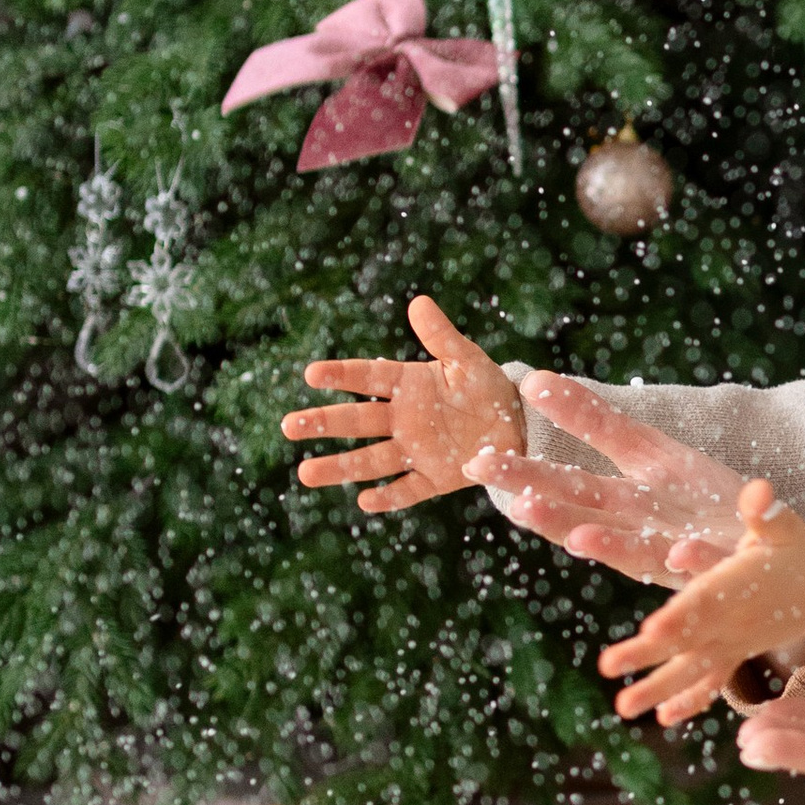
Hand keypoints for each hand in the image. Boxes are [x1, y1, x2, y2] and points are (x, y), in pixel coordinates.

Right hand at [285, 295, 523, 513]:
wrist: (515, 424)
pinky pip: (408, 489)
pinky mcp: (435, 478)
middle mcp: (403, 419)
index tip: (312, 374)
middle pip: (358, 421)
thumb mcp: (467, 359)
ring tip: (305, 474)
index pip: (369, 377)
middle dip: (324, 423)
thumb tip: (419, 302)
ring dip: (340, 467)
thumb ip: (442, 336)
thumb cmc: (486, 386)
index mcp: (409, 385)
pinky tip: (365, 502)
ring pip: (372, 459)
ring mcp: (415, 450)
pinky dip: (389, 497)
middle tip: (289, 425)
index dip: (342, 375)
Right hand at [468, 374, 752, 584]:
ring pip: (633, 549)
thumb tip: (535, 381)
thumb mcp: (648, 451)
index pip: (573, 471)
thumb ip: (595, 420)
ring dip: (605, 544)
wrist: (766, 554)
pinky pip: (705, 565)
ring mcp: (677, 548)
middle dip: (546, 508)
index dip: (537, 457)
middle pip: (588, 512)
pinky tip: (681, 552)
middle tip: (502, 493)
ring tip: (577, 537)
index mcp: (627, 490)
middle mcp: (642, 522)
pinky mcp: (716, 568)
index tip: (492, 439)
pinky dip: (692, 559)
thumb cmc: (698, 501)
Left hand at [598, 481, 804, 726]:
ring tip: (623, 707)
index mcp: (742, 585)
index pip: (707, 602)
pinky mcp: (738, 654)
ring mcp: (736, 643)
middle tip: (608, 665)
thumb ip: (766, 511)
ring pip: (692, 669)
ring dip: (657, 688)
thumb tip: (759, 490)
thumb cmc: (799, 548)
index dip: (680, 616)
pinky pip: (712, 682)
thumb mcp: (785, 525)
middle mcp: (736, 620)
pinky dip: (690, 700)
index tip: (651, 629)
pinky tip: (664, 717)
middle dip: (647, 654)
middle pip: (687, 639)